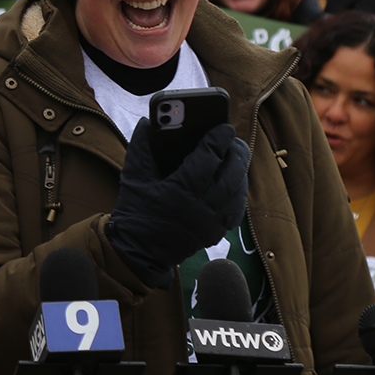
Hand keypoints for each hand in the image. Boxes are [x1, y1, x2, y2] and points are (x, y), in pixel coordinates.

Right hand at [106, 119, 249, 288]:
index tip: (224, 127)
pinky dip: (239, 194)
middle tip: (235, 140)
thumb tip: (148, 122)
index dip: (218, 140)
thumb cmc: (135, 212)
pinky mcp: (214, 233)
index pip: (207, 159)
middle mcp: (199, 208)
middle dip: (237, 154)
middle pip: (231, 175)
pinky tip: (235, 182)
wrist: (138, 252)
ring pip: (237, 193)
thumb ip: (141, 147)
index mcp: (179, 191)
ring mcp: (209, 223)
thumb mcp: (134, 177)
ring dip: (241, 173)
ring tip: (237, 157)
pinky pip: (236, 211)